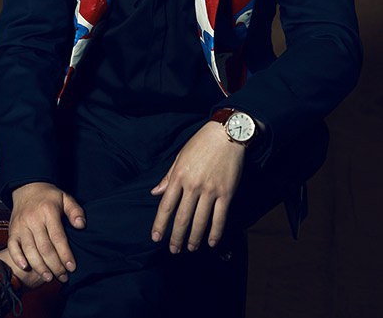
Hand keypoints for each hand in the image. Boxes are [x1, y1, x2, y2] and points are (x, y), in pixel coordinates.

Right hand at [8, 182, 85, 283]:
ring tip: (50, 278)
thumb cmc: (49, 196)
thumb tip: (81, 225)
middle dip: (55, 265)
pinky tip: (27, 268)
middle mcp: (33, 220)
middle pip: (44, 248)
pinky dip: (18, 259)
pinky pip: (12, 247)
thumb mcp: (65, 198)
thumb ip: (75, 211)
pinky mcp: (12, 231)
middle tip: (63, 277)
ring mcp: (21, 226)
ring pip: (30, 251)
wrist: (27, 188)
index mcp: (48, 211)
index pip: (58, 237)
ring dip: (40, 267)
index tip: (72, 267)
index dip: (65, 254)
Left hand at [150, 121, 244, 252]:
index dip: (160, 224)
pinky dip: (215, 232)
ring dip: (194, 238)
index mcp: (179, 176)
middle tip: (173, 250)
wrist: (227, 133)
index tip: (155, 238)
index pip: (166, 206)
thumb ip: (168, 176)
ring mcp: (211, 190)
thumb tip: (155, 192)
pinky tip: (211, 242)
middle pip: (182, 218)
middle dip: (176, 237)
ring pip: (200, 221)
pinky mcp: (226, 192)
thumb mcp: (180, 156)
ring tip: (191, 248)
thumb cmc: (201, 143)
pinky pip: (220, 217)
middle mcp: (193, 185)